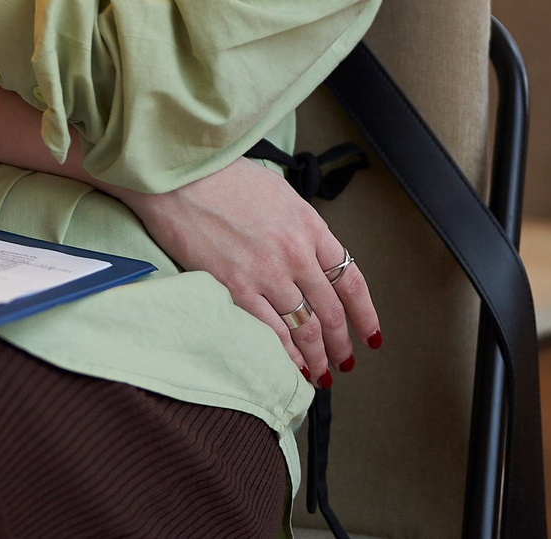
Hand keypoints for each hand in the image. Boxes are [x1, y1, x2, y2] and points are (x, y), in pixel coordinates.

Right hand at [110, 156, 380, 383]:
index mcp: (311, 226)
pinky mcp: (237, 287)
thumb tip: (309, 253)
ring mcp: (268, 273)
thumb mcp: (278, 193)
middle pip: (331, 311)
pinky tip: (294, 366)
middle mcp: (296, 253)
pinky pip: (272, 331)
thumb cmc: (223, 176)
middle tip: (345, 360)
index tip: (370, 335)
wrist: (180, 176)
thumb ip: (299, 226)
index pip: (350, 280)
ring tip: (323, 373)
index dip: (366, 314)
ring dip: (318, 356)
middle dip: (341, 342)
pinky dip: (287, 354)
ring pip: (306, 328)